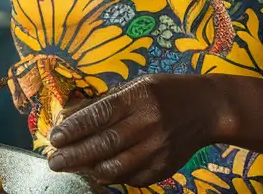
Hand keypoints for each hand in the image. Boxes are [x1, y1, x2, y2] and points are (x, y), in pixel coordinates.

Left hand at [47, 75, 221, 185]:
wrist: (208, 109)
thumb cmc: (166, 92)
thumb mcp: (137, 85)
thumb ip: (105, 101)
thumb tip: (70, 115)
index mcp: (140, 98)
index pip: (100, 115)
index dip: (75, 129)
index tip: (55, 138)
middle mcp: (149, 124)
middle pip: (104, 144)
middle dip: (74, 155)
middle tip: (54, 161)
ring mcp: (158, 149)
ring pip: (116, 167)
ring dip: (89, 170)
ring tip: (73, 167)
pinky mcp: (164, 168)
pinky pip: (131, 178)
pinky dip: (112, 177)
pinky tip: (99, 172)